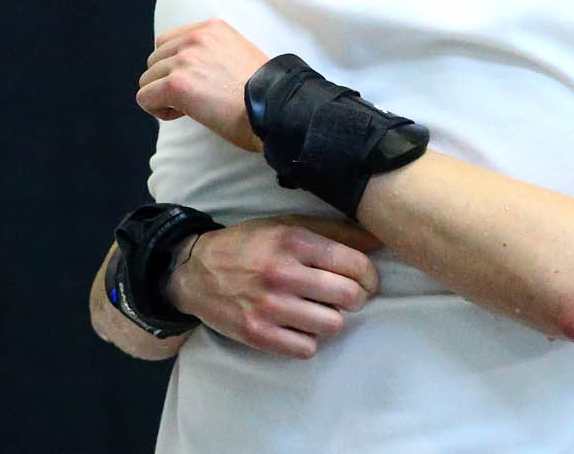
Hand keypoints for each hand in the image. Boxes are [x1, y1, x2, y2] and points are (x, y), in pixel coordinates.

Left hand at [138, 19, 268, 150]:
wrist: (276, 109)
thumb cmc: (265, 92)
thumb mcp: (239, 54)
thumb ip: (212, 52)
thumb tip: (187, 70)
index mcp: (212, 28)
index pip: (167, 41)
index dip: (175, 66)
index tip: (197, 82)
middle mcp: (196, 38)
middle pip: (154, 60)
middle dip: (168, 81)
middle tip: (195, 98)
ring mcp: (184, 60)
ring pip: (147, 80)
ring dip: (163, 97)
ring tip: (191, 108)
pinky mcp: (176, 85)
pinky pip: (145, 98)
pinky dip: (159, 110)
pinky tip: (183, 114)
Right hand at [165, 215, 381, 358]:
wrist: (195, 271)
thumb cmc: (250, 245)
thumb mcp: (288, 225)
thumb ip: (335, 231)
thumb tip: (378, 241)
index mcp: (293, 241)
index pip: (355, 265)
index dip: (370, 276)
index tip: (367, 281)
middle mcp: (282, 272)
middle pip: (349, 297)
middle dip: (357, 298)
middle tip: (349, 297)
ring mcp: (268, 306)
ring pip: (333, 325)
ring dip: (332, 319)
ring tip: (321, 310)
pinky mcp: (257, 334)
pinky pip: (307, 348)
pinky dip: (309, 340)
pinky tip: (300, 326)